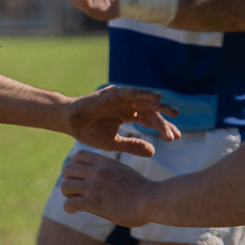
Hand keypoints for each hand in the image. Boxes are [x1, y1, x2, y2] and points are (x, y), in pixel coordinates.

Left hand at [58, 150, 155, 226]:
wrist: (153, 201)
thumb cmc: (142, 190)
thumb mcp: (123, 172)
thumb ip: (109, 171)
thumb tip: (100, 175)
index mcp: (106, 163)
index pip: (78, 155)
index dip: (74, 165)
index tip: (79, 175)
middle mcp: (98, 172)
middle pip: (67, 169)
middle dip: (69, 180)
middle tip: (76, 190)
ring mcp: (94, 187)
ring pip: (65, 186)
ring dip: (68, 195)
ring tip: (76, 201)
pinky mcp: (93, 202)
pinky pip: (69, 203)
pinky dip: (69, 208)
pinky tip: (75, 211)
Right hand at [63, 85, 178, 156]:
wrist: (69, 123)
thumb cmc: (88, 132)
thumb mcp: (114, 142)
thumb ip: (133, 146)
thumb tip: (154, 152)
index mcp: (129, 115)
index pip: (150, 121)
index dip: (162, 129)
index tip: (174, 138)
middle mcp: (129, 105)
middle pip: (151, 112)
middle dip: (163, 122)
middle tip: (174, 134)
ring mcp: (123, 98)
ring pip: (145, 102)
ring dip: (160, 107)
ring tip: (173, 113)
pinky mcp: (115, 92)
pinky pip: (133, 92)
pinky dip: (145, 93)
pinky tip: (157, 98)